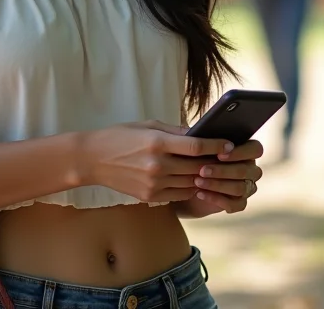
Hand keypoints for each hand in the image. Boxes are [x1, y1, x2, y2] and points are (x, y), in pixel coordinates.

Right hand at [81, 121, 234, 203]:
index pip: (196, 146)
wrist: (93, 159)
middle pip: (197, 167)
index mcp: (157, 143)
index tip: (230, 145)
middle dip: (215, 163)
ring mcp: (154, 183)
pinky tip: (194, 180)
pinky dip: (189, 187)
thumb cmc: (121, 136)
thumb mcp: (147, 125)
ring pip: (191, 183)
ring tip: (215, 170)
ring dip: (204, 177)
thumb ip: (175, 131)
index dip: (216, 146)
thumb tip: (201, 133)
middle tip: (229, 159)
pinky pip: (179, 193)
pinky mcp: (150, 197)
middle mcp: (157, 165)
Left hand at [176, 140, 263, 217]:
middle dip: (222, 170)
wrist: (188, 180)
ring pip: (240, 187)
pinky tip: (200, 193)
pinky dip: (216, 199)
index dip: (240, 152)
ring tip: (197, 181)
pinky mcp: (239, 202)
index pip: (255, 149)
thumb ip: (206, 139)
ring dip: (217, 184)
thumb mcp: (199, 144)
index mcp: (247, 149)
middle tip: (202, 170)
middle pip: (245, 170)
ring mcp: (248, 187)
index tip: (219, 155)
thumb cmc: (196, 155)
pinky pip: (234, 204)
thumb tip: (205, 138)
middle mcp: (251, 168)